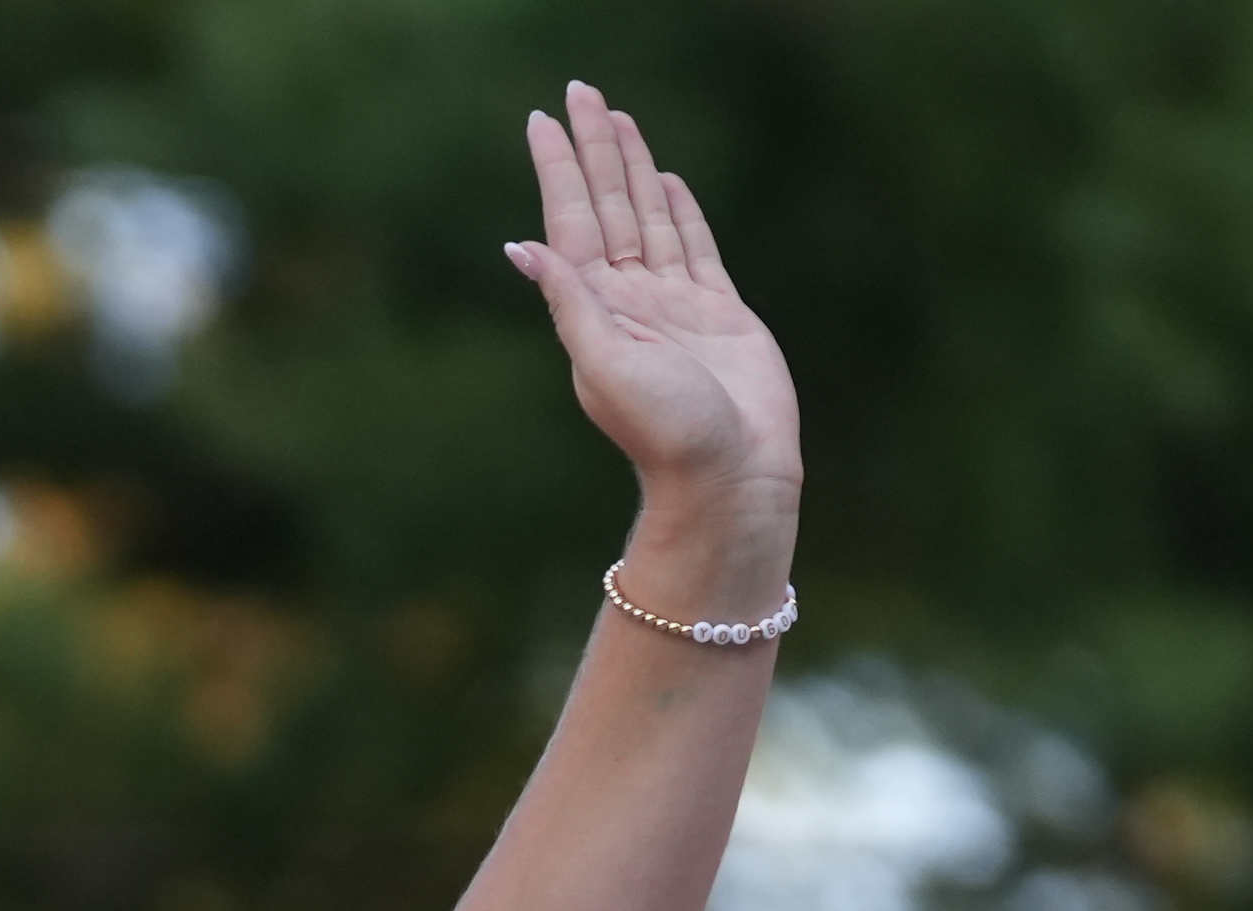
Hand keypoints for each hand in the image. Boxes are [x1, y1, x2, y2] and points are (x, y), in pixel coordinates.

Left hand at [505, 80, 802, 512]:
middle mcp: (630, 301)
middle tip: (581, 91)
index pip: (570, 221)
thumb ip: (570, 304)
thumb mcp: (604, 366)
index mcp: (597, 310)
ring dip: (632, 168)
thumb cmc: (666, 433)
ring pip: (649, 216)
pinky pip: (695, 247)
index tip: (542, 120)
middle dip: (594, 149)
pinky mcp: (720, 313)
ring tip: (618, 121)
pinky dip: (679, 211)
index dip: (557, 169)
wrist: (731, 476)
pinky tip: (666, 183)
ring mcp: (675, 305)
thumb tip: (522, 249)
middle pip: (608, 205)